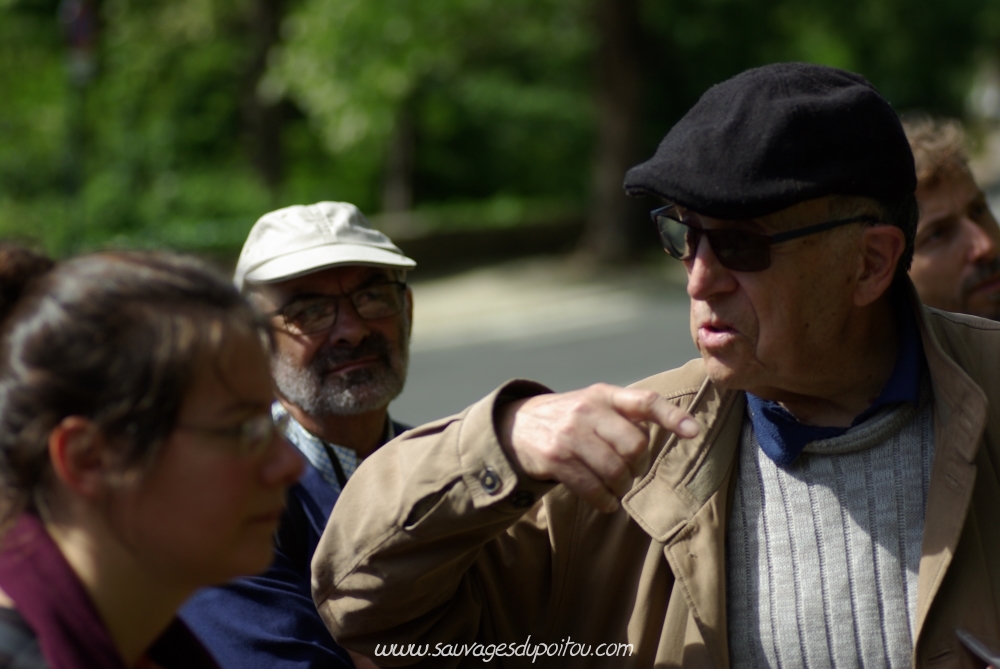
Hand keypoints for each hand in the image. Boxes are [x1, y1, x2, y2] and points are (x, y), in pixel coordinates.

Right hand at [497, 383, 698, 512]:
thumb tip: (676, 430)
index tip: (694, 432)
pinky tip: (605, 501)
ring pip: (614, 471)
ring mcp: (570, 435)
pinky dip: (605, 501)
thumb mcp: (595, 403)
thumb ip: (627, 413)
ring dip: (621, 487)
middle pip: (634, 446)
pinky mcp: (556, 459)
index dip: (672, 416)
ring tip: (616, 487)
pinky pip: (592, 488)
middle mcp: (588, 411)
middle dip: (638, 465)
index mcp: (605, 395)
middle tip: (630, 471)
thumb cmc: (570, 418)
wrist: (517, 426)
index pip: (644, 402)